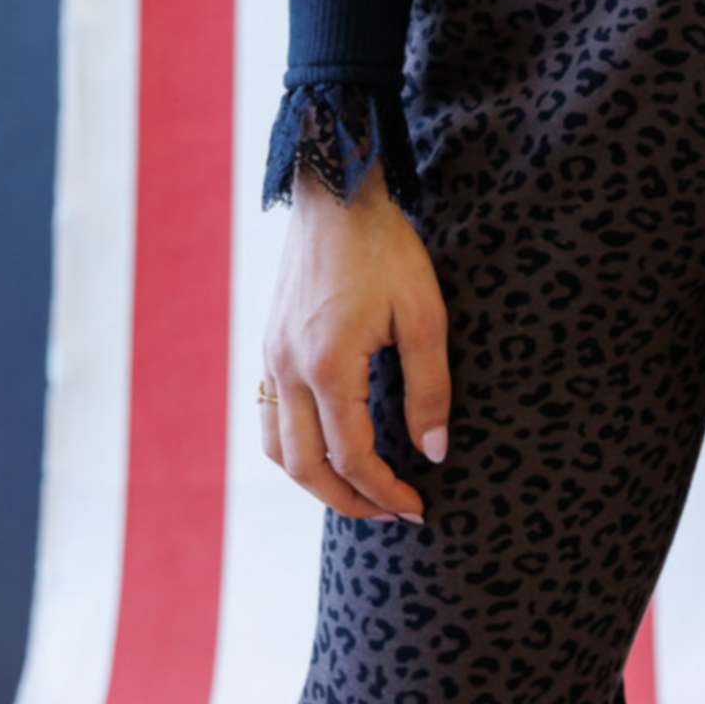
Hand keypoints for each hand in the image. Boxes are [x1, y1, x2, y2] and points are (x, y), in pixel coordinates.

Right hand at [260, 157, 451, 522]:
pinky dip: (294, 447)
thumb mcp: (425, 314)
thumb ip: (429, 387)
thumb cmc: (386, 247)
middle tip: (391, 513)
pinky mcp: (271, 342)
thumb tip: (433, 452)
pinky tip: (326, 445)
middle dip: (349, 501)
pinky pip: (270, 415)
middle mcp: (289, 367)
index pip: (352, 456)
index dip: (385, 491)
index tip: (418, 506)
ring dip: (315, 481)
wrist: (337, 191)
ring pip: (278, 448)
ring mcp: (272, 355)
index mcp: (328, 364)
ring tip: (357, 492)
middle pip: (306, 467)